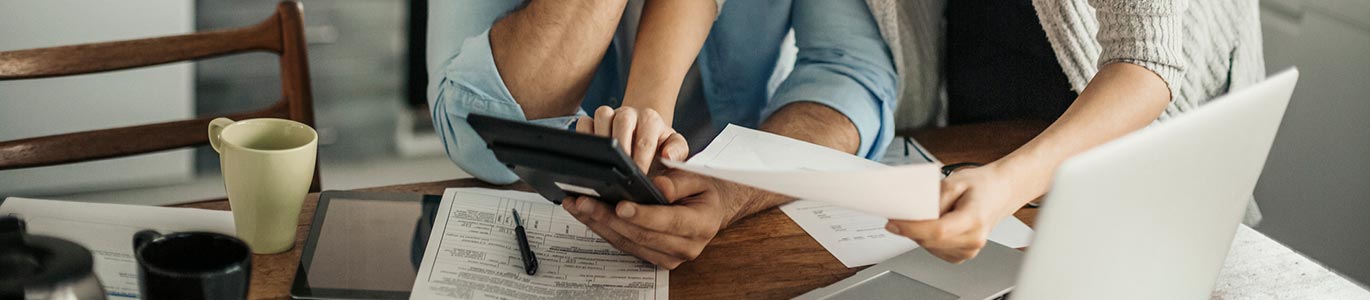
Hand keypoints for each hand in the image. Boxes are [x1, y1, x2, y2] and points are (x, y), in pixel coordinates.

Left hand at [560, 170, 750, 268]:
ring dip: (599, 224)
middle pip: (642, 235)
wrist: (711, 209)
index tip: (620, 205)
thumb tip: (658, 187)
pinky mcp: (655, 259)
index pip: (668, 221)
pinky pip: (625, 246)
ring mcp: (670, 257)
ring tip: (578, 206)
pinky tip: (587, 215)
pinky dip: (604, 230)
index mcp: (701, 224)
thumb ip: (679, 181)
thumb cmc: (703, 191)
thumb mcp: (698, 177)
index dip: (643, 214)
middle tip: (585, 201)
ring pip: (629, 243)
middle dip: (609, 218)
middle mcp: (686, 247)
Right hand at [577, 106, 687, 171]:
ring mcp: (610, 115)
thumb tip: (668, 156)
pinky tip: (588, 155)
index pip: (646, 139)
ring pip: (601, 116)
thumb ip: (678, 152)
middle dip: (621, 148)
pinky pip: (584, 123)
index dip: (641, 160)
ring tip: (603, 163)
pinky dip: (584, 136)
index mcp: (650, 119)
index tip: (639, 176)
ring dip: (602, 140)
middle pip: (622, 122)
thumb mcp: (676, 147)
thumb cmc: (659, 144)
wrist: (645, 133)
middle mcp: (629, 113)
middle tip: (621, 170)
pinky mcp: (593, 121)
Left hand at [884, 164, 1031, 262]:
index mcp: (974, 220)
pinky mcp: (962, 255)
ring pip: (929, 247)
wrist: (1000, 192)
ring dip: (918, 233)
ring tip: (926, 214)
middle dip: (910, 228)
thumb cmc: (982, 185)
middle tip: (899, 214)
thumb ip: (933, 198)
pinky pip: (935, 249)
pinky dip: (927, 238)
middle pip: (929, 241)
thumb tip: (912, 212)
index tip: (893, 222)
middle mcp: (973, 240)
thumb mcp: (955, 181)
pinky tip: (933, 224)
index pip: (937, 231)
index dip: (911, 228)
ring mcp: (969, 251)